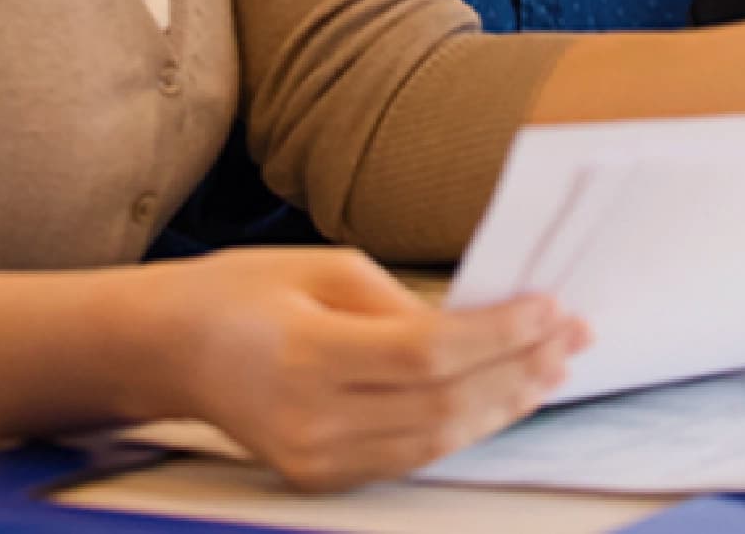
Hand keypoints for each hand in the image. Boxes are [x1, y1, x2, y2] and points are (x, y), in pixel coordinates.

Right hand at [148, 249, 586, 490]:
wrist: (170, 348)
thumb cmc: (245, 290)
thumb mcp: (325, 269)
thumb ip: (403, 303)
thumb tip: (479, 324)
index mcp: (307, 359)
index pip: (429, 356)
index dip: (500, 334)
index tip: (552, 304)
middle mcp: (311, 423)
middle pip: (442, 406)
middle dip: (519, 368)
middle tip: (574, 331)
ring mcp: (315, 461)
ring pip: (436, 441)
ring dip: (505, 402)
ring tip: (556, 363)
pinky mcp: (321, 476)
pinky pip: (411, 455)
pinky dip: (466, 425)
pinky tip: (504, 394)